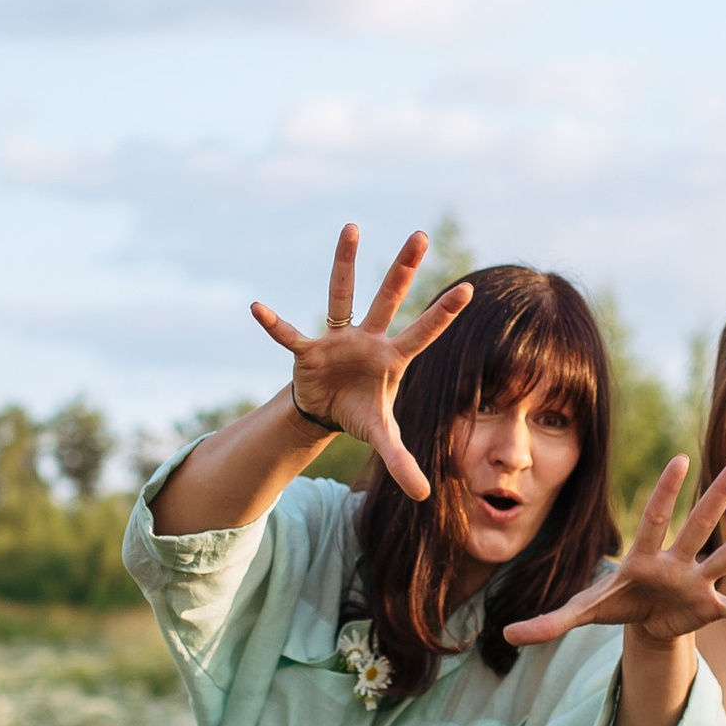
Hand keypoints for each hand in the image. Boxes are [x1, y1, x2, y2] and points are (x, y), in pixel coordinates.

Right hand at [249, 222, 474, 503]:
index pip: (423, 333)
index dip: (443, 315)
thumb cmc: (362, 414)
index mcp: (393, 358)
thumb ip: (402, 463)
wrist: (328, 410)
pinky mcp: (309, 350)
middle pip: (390, 299)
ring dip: (346, 263)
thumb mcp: (383, 438)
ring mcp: (338, 339)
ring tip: (352, 227)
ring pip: (343, 294)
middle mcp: (369, 339)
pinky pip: (290, 335)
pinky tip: (257, 308)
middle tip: (421, 234)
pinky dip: (274, 325)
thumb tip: (424, 498)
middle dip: (404, 269)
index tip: (468, 291)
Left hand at [503, 454, 725, 647]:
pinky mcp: (710, 608)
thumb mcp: (580, 613)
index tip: (679, 460)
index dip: (665, 493)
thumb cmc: (613, 604)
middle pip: (700, 525)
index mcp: (644, 558)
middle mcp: (676, 563)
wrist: (638, 622)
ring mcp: (697, 583)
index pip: (655, 520)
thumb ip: (547, 623)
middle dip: (718, 496)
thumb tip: (505, 637)